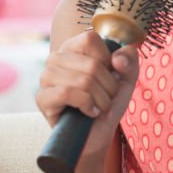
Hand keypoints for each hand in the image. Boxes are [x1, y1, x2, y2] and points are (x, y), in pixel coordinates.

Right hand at [36, 30, 139, 157]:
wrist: (97, 134)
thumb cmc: (108, 101)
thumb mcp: (127, 77)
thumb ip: (130, 59)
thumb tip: (117, 60)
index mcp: (74, 46)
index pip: (91, 39)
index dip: (107, 59)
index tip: (110, 74)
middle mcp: (56, 57)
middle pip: (92, 64)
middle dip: (109, 87)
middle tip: (108, 98)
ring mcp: (46, 77)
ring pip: (83, 80)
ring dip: (100, 99)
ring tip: (100, 107)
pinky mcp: (42, 98)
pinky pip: (67, 93)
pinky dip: (87, 105)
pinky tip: (90, 112)